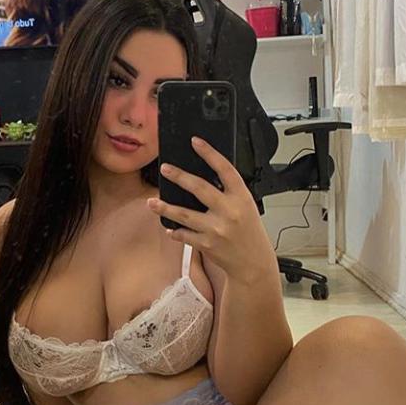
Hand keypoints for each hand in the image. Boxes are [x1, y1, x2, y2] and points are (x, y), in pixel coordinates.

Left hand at [146, 136, 275, 282]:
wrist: (253, 262)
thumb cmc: (249, 232)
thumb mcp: (246, 207)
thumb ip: (228, 194)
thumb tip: (202, 179)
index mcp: (241, 197)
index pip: (225, 169)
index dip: (209, 153)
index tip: (196, 142)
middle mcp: (229, 211)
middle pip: (199, 188)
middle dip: (179, 176)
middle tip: (165, 168)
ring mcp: (216, 229)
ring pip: (184, 214)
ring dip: (165, 207)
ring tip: (152, 202)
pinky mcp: (206, 244)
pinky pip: (184, 235)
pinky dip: (175, 231)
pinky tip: (169, 227)